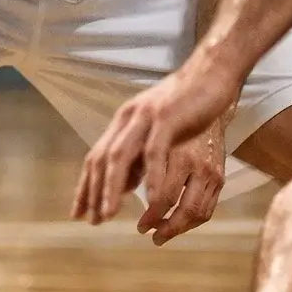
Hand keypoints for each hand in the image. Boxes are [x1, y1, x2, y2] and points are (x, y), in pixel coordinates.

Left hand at [71, 63, 239, 229]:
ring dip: (113, 187)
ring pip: (121, 155)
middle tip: (92, 220)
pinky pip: (154, 152)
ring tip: (109, 214)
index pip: (96, 156)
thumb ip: (138, 155)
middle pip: (102, 158)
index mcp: (125, 120)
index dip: (87, 186)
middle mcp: (129, 117)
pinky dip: (150, 176)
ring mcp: (146, 116)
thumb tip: (122, 185)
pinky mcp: (167, 117)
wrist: (212, 72)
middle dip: (94, 191)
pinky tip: (150, 199)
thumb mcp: (155, 129)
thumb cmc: (187, 103)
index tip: (80, 213)